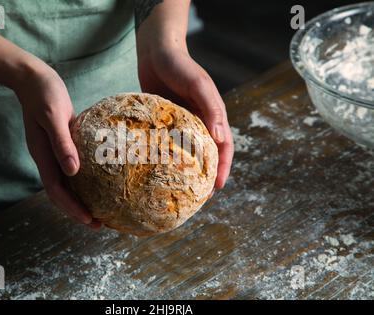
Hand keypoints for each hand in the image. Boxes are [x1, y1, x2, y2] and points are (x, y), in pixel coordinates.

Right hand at [14, 64, 100, 228]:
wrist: (34, 79)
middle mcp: (48, 159)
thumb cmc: (44, 95)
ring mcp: (54, 153)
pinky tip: (98, 181)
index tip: (90, 220)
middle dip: (78, 211)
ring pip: (67, 184)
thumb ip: (62, 143)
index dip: (72, 208)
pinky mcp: (62, 145)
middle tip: (99, 224)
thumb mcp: (54, 117)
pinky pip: (72, 169)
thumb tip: (73, 172)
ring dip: (81, 199)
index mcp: (43, 156)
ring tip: (100, 210)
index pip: (57, 191)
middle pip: (61, 193)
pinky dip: (83, 181)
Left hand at [137, 43, 233, 188]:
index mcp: (213, 115)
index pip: (223, 147)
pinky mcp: (164, 123)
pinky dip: (167, 158)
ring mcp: (181, 124)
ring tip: (180, 189)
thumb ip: (211, 108)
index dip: (223, 168)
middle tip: (199, 196)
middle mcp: (199, 122)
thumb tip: (220, 138)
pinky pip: (168, 144)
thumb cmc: (180, 65)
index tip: (218, 187)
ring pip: (188, 152)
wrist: (157, 52)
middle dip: (206, 175)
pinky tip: (157, 170)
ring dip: (187, 171)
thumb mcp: (198, 84)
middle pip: (207, 154)